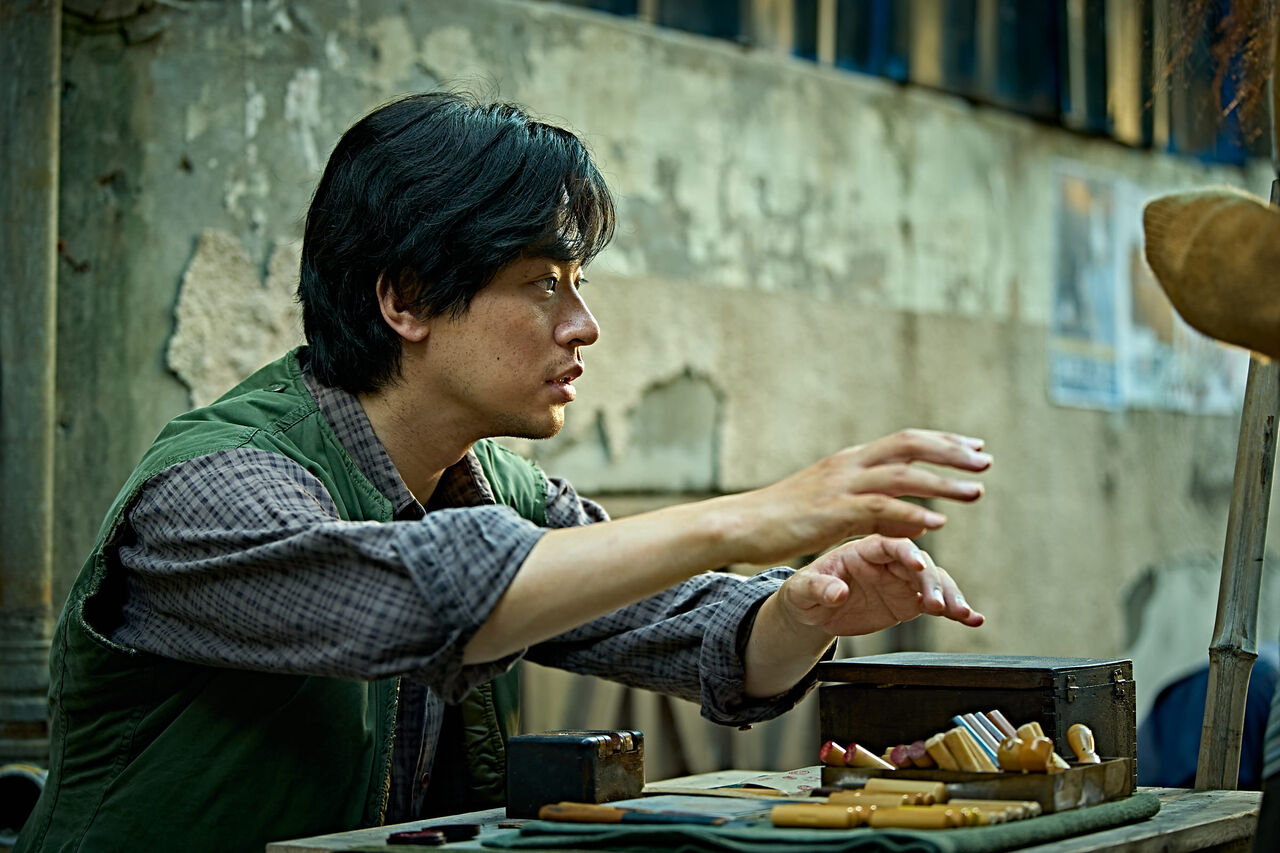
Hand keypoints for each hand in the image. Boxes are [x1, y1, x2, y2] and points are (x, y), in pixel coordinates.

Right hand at [724, 429, 990, 565]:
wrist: (739, 524)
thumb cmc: (780, 519)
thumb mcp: (828, 505)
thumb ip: (865, 505)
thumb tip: (902, 512)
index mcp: (849, 460)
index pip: (905, 440)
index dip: (943, 441)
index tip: (974, 446)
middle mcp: (848, 465)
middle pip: (910, 445)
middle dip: (952, 451)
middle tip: (986, 460)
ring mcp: (840, 486)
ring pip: (902, 475)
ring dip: (943, 482)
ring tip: (976, 491)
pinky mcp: (832, 512)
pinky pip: (880, 509)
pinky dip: (912, 514)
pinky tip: (937, 523)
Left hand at [777, 535, 982, 636]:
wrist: (812, 612)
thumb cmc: (804, 593)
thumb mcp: (801, 591)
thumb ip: (819, 588)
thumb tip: (837, 592)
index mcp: (861, 549)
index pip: (889, 544)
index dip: (906, 552)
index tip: (917, 565)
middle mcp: (886, 561)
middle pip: (918, 563)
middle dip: (932, 581)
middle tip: (938, 603)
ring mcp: (900, 580)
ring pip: (934, 581)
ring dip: (951, 595)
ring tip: (962, 613)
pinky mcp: (908, 601)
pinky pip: (937, 602)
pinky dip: (956, 609)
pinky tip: (971, 618)